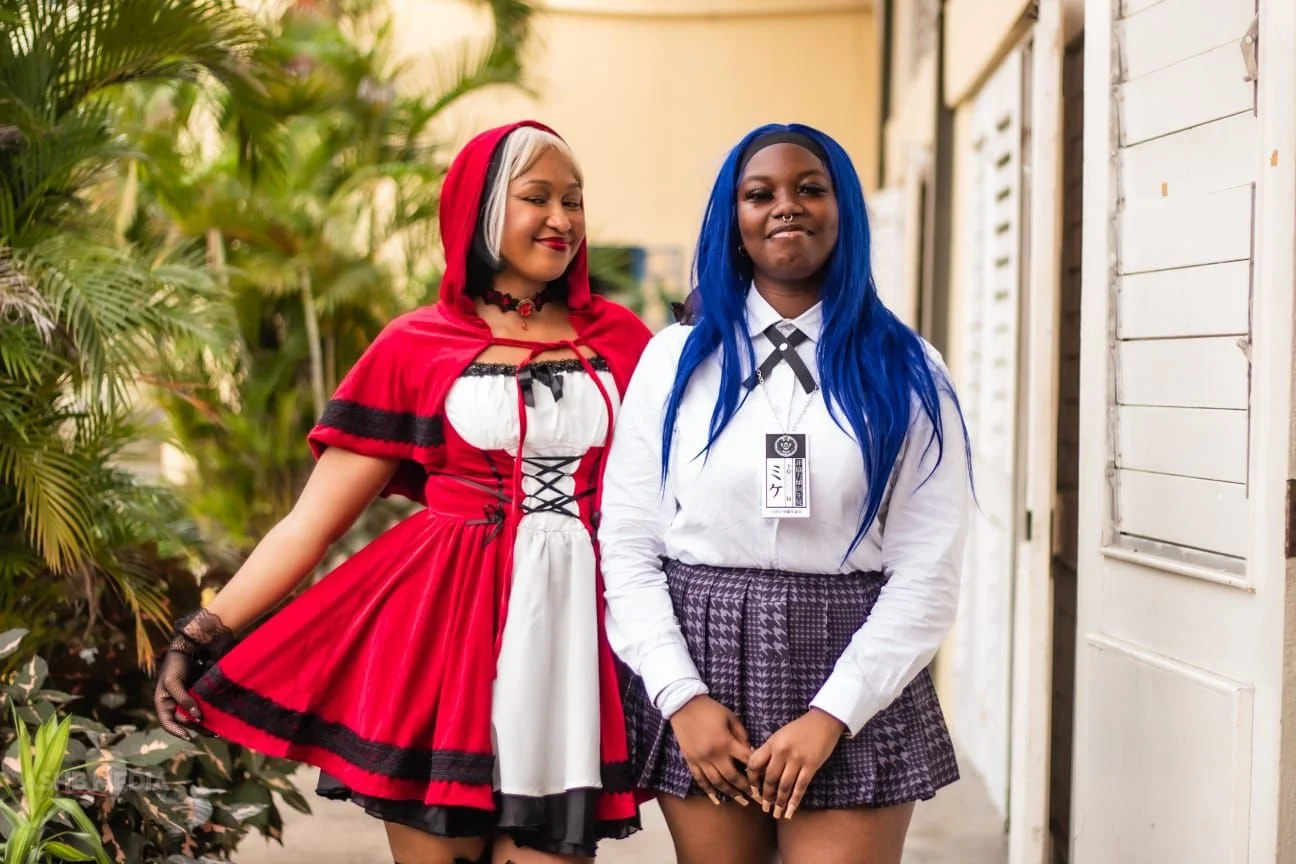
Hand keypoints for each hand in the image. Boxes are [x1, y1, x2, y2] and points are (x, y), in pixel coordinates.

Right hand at [153, 608, 232, 740]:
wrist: (188, 648)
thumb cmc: (175, 664)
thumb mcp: (174, 682)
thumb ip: (183, 699)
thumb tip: (196, 717)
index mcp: (163, 703)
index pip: (167, 723)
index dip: (176, 731)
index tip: (188, 736)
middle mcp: (174, 705)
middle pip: (184, 722)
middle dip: (196, 728)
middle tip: (211, 732)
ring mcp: (186, 701)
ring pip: (194, 717)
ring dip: (205, 724)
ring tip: (218, 730)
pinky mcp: (198, 696)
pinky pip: (202, 708)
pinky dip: (209, 714)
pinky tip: (220, 719)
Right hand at [668, 695, 755, 805]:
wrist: (684, 705)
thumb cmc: (710, 709)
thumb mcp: (731, 717)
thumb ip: (742, 735)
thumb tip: (751, 751)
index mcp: (726, 742)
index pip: (746, 761)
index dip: (756, 771)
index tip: (764, 779)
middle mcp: (714, 754)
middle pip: (732, 777)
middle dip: (745, 789)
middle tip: (755, 797)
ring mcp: (701, 759)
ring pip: (716, 782)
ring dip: (730, 793)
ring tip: (740, 801)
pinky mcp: (690, 761)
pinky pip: (700, 780)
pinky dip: (708, 791)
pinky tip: (716, 798)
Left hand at [746, 708, 845, 819]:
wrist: (823, 721)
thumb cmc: (800, 728)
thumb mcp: (780, 735)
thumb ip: (769, 750)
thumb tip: (757, 767)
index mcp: (772, 743)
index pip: (754, 763)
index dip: (752, 779)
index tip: (753, 790)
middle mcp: (782, 752)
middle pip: (769, 778)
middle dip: (766, 795)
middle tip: (764, 807)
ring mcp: (797, 759)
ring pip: (784, 786)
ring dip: (779, 802)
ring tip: (776, 813)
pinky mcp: (811, 765)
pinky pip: (800, 787)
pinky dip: (794, 801)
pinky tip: (790, 811)